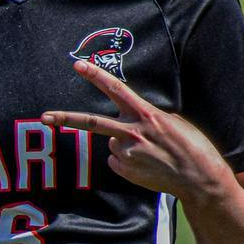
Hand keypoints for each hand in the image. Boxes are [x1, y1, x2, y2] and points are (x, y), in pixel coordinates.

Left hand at [44, 60, 234, 201]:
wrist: (199, 178)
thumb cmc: (190, 146)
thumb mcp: (172, 122)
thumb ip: (145, 117)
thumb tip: (127, 120)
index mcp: (147, 115)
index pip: (117, 89)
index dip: (96, 76)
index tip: (78, 65)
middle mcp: (132, 133)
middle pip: (92, 122)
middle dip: (65, 118)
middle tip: (44, 117)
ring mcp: (126, 153)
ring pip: (113, 143)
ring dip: (126, 144)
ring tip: (151, 153)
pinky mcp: (123, 170)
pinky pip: (117, 160)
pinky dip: (127, 160)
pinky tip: (147, 164)